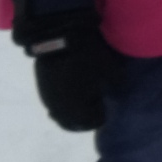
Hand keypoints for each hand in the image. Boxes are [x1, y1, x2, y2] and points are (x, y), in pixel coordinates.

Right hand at [21, 14, 114, 133]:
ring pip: (61, 117)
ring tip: (83, 98)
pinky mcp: (41, 89)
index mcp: (77, 109)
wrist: (57, 37)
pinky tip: (71, 91)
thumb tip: (119, 89)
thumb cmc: (87, 56)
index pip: (94, 123)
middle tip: (96, 105)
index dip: (102, 115)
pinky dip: (62, 103)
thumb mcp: (111, 69)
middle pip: (74, 125)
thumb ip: (118, 84)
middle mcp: (60, 110)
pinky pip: (52, 105)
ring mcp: (48, 100)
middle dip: (85, 118)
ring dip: (72, 112)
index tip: (105, 103)